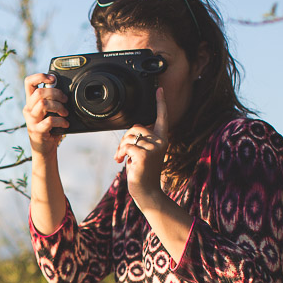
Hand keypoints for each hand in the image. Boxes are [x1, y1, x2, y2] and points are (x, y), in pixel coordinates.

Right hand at [23, 73, 68, 155]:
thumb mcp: (50, 111)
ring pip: (43, 104)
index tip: (53, 78)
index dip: (40, 76)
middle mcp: (28, 110)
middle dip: (56, 93)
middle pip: (39, 92)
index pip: (29, 82)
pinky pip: (49, 120)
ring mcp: (31, 121)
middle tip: (65, 100)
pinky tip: (65, 124)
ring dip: (59, 107)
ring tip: (65, 113)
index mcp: (31, 102)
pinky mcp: (37, 131)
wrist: (45, 149)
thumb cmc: (49, 129)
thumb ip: (53, 100)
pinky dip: (61, 121)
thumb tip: (64, 89)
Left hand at [114, 87, 168, 207]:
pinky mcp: (144, 154)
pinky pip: (126, 146)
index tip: (159, 89)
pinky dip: (120, 153)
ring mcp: (154, 147)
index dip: (160, 103)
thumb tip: (131, 133)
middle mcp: (161, 141)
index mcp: (162, 139)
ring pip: (129, 137)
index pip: (162, 118)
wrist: (147, 193)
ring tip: (122, 159)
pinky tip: (122, 162)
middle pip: (137, 126)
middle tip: (122, 153)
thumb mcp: (143, 153)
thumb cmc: (142, 173)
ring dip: (121, 148)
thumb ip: (141, 141)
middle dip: (125, 138)